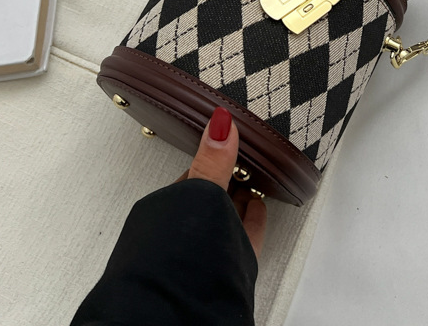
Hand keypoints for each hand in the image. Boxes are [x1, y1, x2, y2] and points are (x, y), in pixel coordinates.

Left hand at [176, 107, 267, 257]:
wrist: (177, 314)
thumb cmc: (173, 256)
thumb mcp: (198, 194)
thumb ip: (212, 161)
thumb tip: (220, 120)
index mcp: (169, 207)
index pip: (194, 175)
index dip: (212, 158)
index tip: (227, 141)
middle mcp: (184, 229)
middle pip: (210, 196)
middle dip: (227, 179)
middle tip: (244, 158)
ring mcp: (206, 248)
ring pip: (226, 216)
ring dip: (240, 199)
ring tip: (253, 180)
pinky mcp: (230, 263)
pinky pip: (245, 234)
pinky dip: (253, 219)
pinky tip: (259, 211)